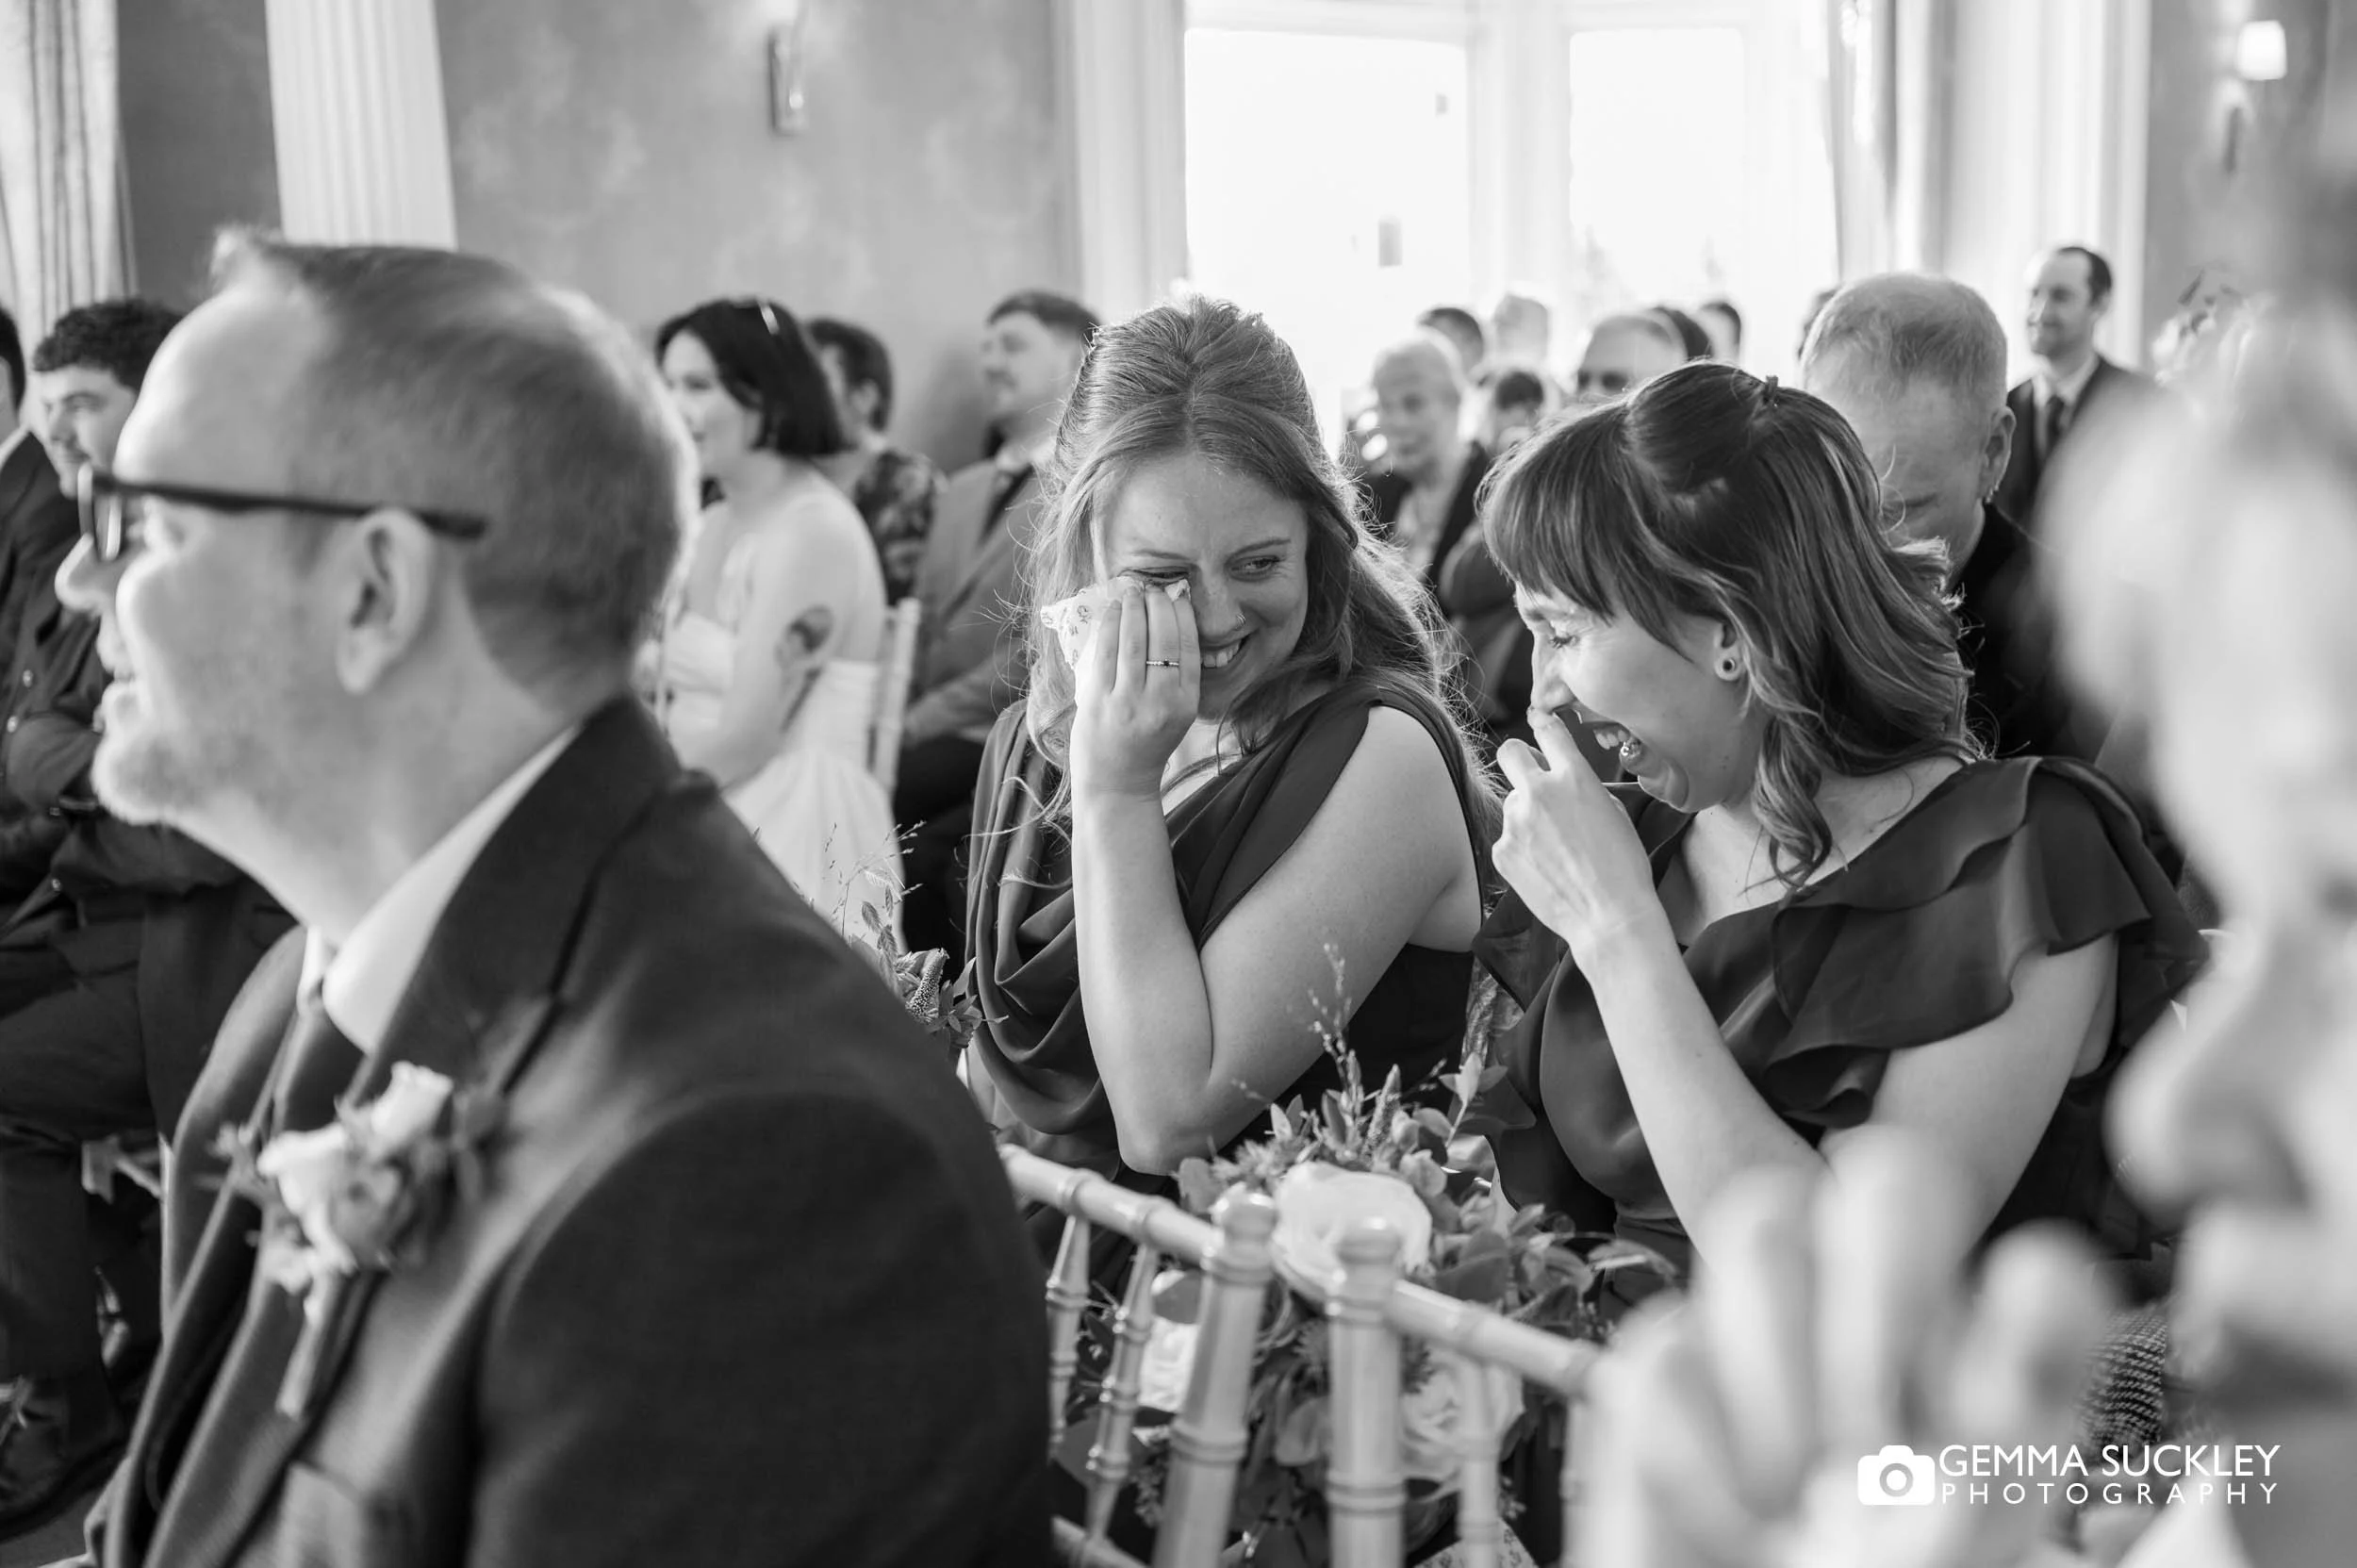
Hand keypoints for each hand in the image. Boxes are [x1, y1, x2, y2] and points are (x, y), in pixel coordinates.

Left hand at [1067, 580, 1199, 802]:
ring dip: (1133, 608)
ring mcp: (1129, 701)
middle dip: (1158, 604)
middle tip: (1152, 589)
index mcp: (1186, 704)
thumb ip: (1176, 678)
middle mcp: (1162, 702)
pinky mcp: (1099, 701)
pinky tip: (1112, 611)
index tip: (1175, 597)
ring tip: (1131, 592)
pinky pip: (1106, 652)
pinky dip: (1111, 624)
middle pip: (1164, 637)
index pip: (1189, 647)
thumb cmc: (1146, 746)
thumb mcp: (1175, 715)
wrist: (1118, 786)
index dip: (1182, 615)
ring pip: (1135, 639)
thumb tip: (1167, 621)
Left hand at [1493, 706, 1663, 958]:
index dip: (1544, 725)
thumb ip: (1581, 787)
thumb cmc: (1623, 866)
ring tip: (1556, 849)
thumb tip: (1559, 779)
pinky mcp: (1502, 851)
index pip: (1549, 731)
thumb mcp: (1613, 811)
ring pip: (1513, 804)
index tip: (1540, 724)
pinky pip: (1509, 838)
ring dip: (1528, 817)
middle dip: (1519, 759)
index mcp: (1574, 777)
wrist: (1608, 916)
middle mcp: (1539, 792)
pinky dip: (1522, 849)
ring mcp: (1515, 822)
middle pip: (1509, 752)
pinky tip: (1546, 868)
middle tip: (1533, 778)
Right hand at [1578, 1131, 2114, 1567]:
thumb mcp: (1953, 1558)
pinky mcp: (1669, 1366)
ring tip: (1790, 1492)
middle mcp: (1887, 1332)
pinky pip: (1669, 1343)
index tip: (1996, 1423)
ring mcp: (1770, 1335)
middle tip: (1870, 1432)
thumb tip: (1991, 1378)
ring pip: (1762, 1222)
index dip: (2032, 1300)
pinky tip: (1729, 1523)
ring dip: (1779, 1368)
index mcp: (1989, 1380)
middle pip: (1892, 1180)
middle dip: (1884, 1282)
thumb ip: (1985, 1474)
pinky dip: (1699, 1455)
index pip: (2035, 1275)